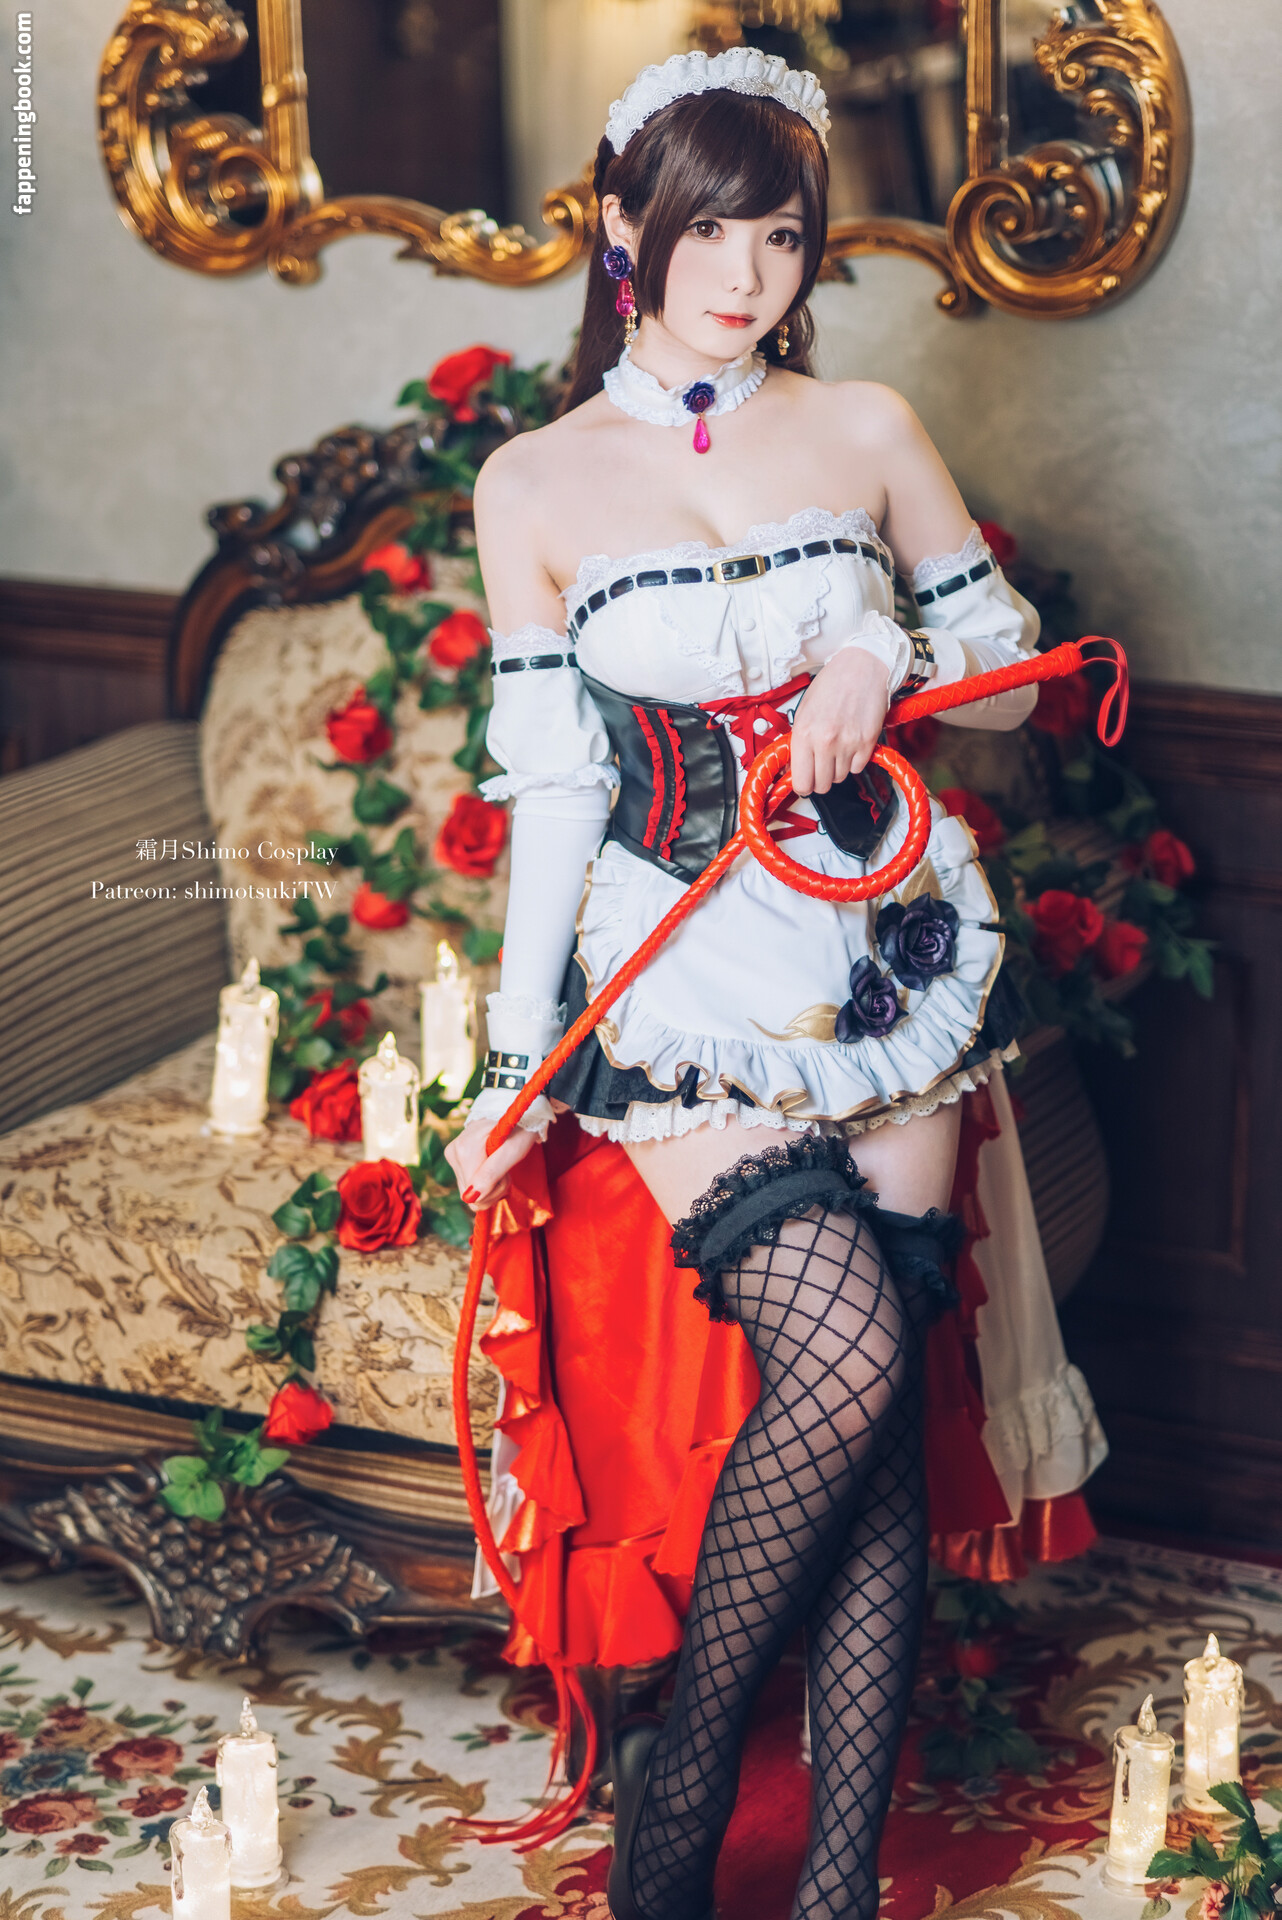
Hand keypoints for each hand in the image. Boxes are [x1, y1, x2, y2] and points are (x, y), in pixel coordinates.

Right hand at [445, 1115, 539, 1209]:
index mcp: (465, 1149)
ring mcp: (452, 1155)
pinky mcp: (454, 1159)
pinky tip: (491, 1166)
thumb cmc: (518, 1130)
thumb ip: (491, 1174)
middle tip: (505, 1170)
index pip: (475, 1194)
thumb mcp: (512, 1152)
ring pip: (469, 1193)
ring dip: (490, 1186)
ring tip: (500, 1165)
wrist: (513, 1114)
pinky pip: (467, 1185)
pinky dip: (483, 1182)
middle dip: (493, 1189)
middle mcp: (453, 1152)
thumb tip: (471, 1196)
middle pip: (470, 1196)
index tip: (506, 1172)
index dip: (495, 1189)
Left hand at [789, 648, 890, 795]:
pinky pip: (858, 768)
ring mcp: (848, 744)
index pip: (801, 782)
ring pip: (840, 777)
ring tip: (838, 747)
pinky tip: (851, 743)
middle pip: (821, 785)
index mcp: (804, 734)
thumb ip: (798, 742)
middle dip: (820, 779)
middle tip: (821, 765)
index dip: (803, 785)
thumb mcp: (803, 711)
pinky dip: (855, 761)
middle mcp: (825, 742)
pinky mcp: (867, 742)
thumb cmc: (831, 685)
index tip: (806, 781)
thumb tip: (794, 769)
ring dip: (838, 767)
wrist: (861, 668)